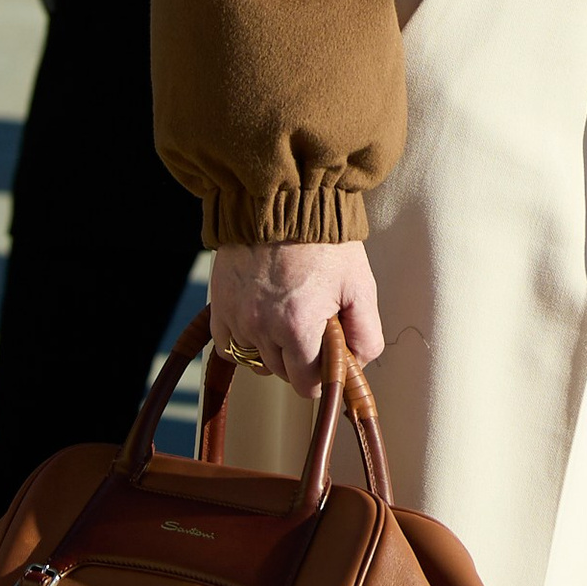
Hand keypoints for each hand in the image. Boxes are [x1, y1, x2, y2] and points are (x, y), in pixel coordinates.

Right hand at [210, 239, 383, 395]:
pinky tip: (263, 324)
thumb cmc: (325, 242)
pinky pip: (228, 346)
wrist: (283, 202)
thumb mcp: (360, 285)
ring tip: (291, 319)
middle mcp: (261, 327)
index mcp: (297, 326)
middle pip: (283, 373)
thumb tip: (360, 363)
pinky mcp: (219, 305)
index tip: (332, 355)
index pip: (307, 383)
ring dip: (275, 350)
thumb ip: (366, 332)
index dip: (324, 374)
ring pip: (257, 360)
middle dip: (303, 360)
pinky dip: (245, 342)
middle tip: (316, 327)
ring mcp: (236, 317)